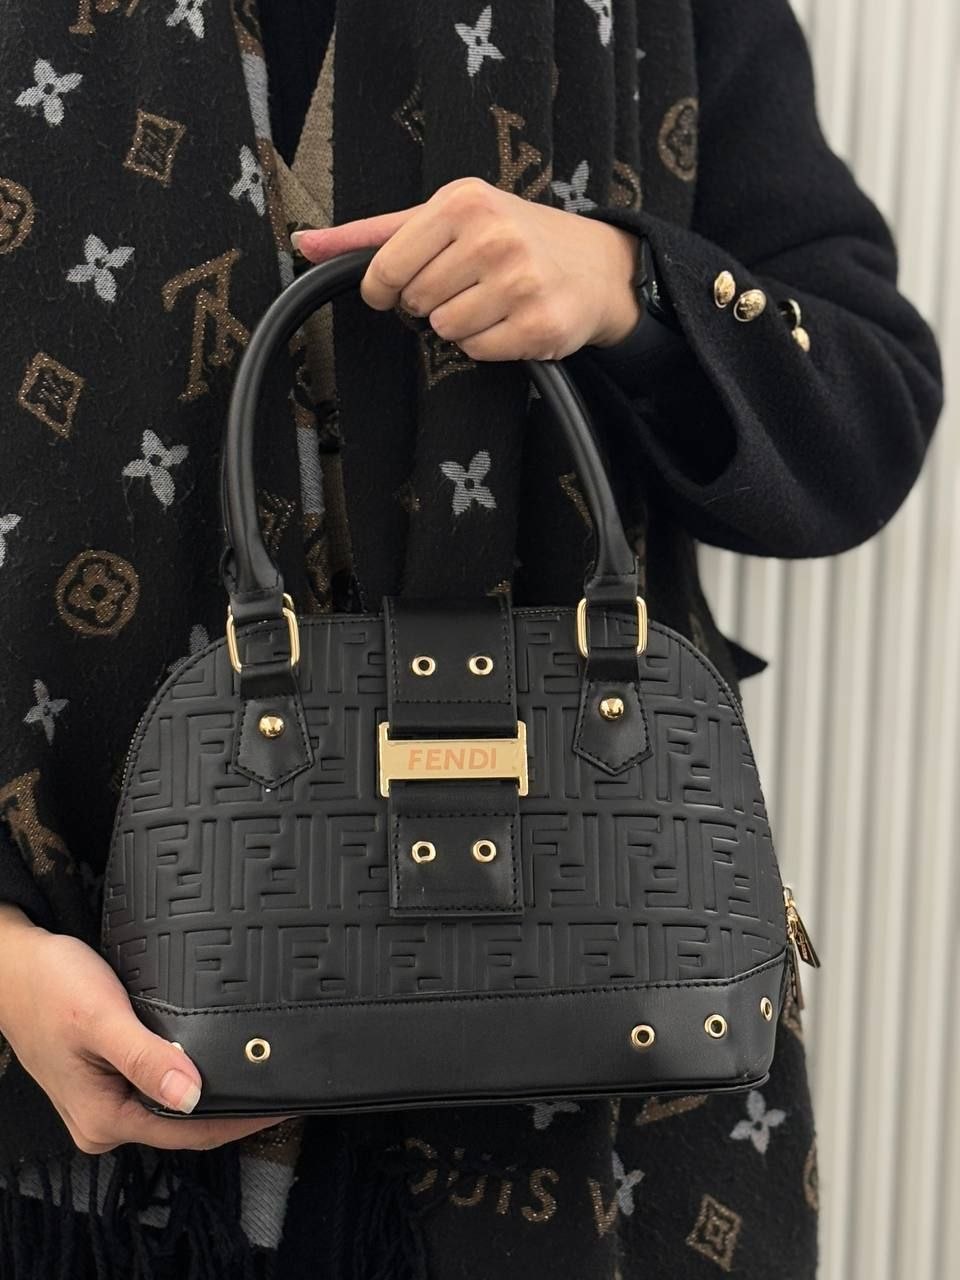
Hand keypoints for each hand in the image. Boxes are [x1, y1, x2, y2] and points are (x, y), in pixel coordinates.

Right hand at [0, 904, 288, 1153]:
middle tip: (281, 1084)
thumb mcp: (101, 1018)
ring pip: (174, 1105)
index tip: (280, 1104)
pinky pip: (160, 1086)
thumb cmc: (49, 987)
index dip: (238, 1121)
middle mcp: (104, 1122)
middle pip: (184, 1126)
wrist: (14, 966)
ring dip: (213, 1091)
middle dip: (232, 1108)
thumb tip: (193, 1096)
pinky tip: (216, 1057)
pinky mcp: (109, 1081)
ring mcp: (106, 1103)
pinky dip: (190, 1075)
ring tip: (259, 1071)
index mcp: (102, 1120)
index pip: (187, 1133)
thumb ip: (146, 1059)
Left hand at [291, 177, 641, 359]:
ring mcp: (520, 283)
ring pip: (444, 331)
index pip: (388, 267)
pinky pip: (477, 352)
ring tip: (491, 302)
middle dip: (430, 303)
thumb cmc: (512, 236)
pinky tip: (510, 321)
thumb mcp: (445, 217)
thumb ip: (374, 234)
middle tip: (464, 286)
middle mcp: (494, 238)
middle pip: (416, 302)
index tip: (393, 291)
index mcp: (464, 203)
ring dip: (459, 326)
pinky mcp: (539, 327)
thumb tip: (305, 244)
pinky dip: (487, 344)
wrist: (597, 265)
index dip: (382, 290)